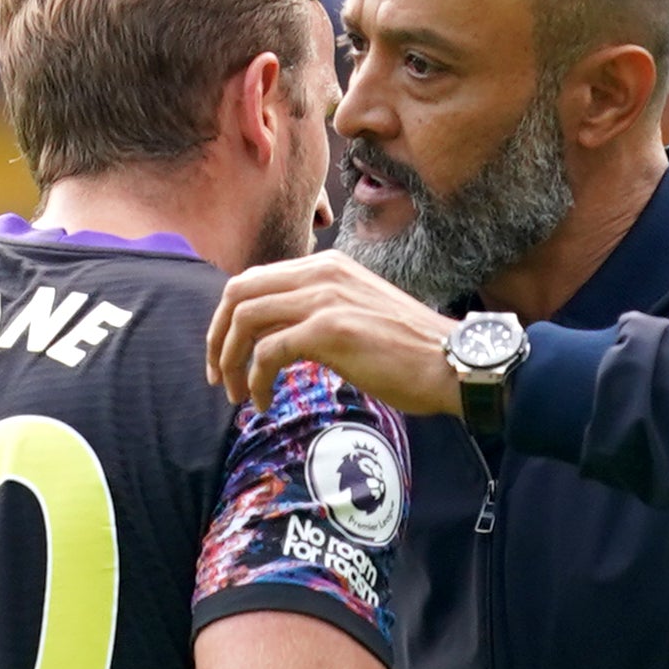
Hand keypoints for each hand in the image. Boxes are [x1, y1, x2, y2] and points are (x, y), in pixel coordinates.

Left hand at [206, 250, 467, 417]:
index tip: (226, 356)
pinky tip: (263, 403)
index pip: (254, 280)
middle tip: (217, 376)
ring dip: (231, 361)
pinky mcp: (328, 330)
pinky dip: (255, 381)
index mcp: (325, 266)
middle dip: (217, 337)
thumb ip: (317, 316)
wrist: (450, 362)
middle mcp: (320, 272)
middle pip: (238, 294)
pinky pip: (267, 353)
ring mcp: (323, 298)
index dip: (228, 319)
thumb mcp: (356, 318)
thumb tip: (277, 340)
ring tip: (237, 395)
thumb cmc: (409, 352)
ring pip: (245, 320)